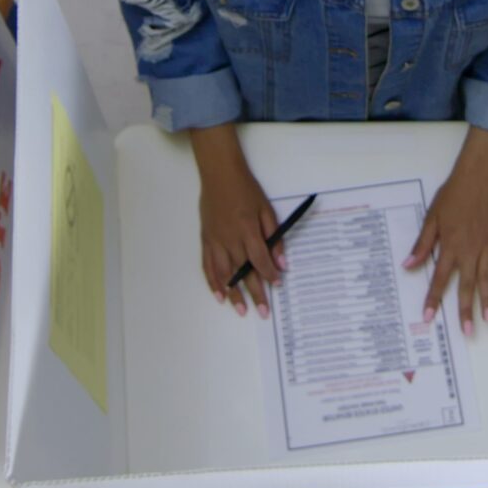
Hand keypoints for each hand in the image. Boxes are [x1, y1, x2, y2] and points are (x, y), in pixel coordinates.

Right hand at [194, 130, 280, 317]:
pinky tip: (219, 295)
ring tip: (241, 310)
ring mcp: (215, 241)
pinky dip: (213, 282)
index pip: (260, 259)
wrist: (220, 176)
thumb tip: (281, 262)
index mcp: (247, 230)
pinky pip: (208, 266)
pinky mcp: (205, 241)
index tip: (277, 285)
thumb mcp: (266, 210)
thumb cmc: (246, 190)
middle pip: (243, 271)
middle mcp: (230, 239)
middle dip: (254, 293)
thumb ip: (274, 237)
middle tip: (263, 312)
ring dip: (233, 294)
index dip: (269, 275)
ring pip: (224, 273)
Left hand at [407, 130, 487, 336]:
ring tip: (487, 321)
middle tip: (466, 331)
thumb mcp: (432, 218)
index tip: (429, 317)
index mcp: (450, 246)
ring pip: (487, 280)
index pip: (440, 278)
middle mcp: (469, 251)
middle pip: (466, 285)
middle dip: (465, 310)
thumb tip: (408, 265)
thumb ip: (422, 244)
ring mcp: (487, 248)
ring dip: (487, 301)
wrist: (479, 177)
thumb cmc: (453, 195)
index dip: (434, 299)